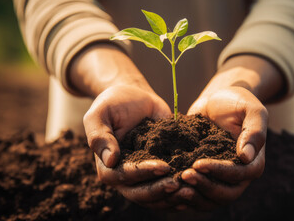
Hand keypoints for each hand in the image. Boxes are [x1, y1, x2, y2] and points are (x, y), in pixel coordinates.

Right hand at [69, 43, 181, 207]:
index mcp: (107, 165)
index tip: (163, 166)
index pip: (124, 176)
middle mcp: (124, 175)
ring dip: (171, 196)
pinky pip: (166, 186)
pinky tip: (194, 188)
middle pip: (140, 193)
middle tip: (179, 183)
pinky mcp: (159, 169)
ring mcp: (143, 175)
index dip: (143, 173)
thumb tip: (110, 161)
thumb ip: (99, 135)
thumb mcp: (100, 113)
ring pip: (154, 196)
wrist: (133, 97)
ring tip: (190, 189)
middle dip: (160, 190)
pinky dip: (178, 191)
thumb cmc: (113, 103)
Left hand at [177, 86, 266, 209]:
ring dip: (194, 195)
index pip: (240, 175)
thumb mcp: (250, 110)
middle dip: (205, 186)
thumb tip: (246, 156)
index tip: (199, 163)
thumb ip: (254, 131)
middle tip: (184, 175)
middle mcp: (239, 174)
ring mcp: (221, 178)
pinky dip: (186, 194)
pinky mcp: (206, 176)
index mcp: (253, 161)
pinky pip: (198, 193)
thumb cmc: (236, 102)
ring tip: (176, 184)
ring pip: (211, 198)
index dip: (220, 172)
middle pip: (226, 194)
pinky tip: (171, 187)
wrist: (217, 101)